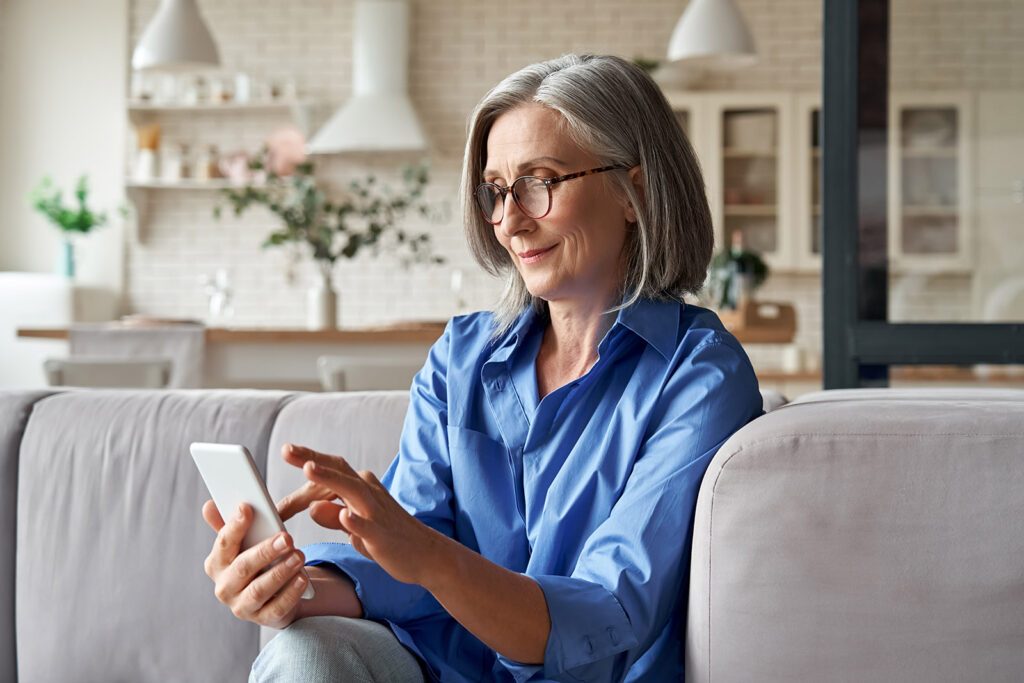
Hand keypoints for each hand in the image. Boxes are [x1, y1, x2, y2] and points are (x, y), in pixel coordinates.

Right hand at [201, 501, 307, 628]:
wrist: (272, 595)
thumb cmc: (256, 562)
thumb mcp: (244, 543)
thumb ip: (229, 525)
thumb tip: (209, 505)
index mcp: (216, 564)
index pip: (223, 544)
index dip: (234, 526)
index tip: (247, 508)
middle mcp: (225, 587)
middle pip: (243, 568)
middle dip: (265, 551)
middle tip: (287, 537)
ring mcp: (242, 606)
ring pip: (259, 590)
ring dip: (280, 572)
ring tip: (298, 556)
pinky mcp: (263, 619)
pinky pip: (277, 608)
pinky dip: (290, 593)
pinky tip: (302, 578)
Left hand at [283, 443, 444, 585]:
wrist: (427, 555)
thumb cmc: (389, 538)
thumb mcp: (355, 527)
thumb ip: (333, 516)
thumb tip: (312, 507)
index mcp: (362, 488)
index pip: (332, 470)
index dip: (309, 459)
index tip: (287, 450)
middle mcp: (369, 493)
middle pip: (339, 471)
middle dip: (312, 459)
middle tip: (287, 450)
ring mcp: (376, 513)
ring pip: (352, 491)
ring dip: (330, 478)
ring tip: (308, 469)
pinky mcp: (382, 535)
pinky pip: (367, 526)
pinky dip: (355, 520)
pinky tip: (343, 515)